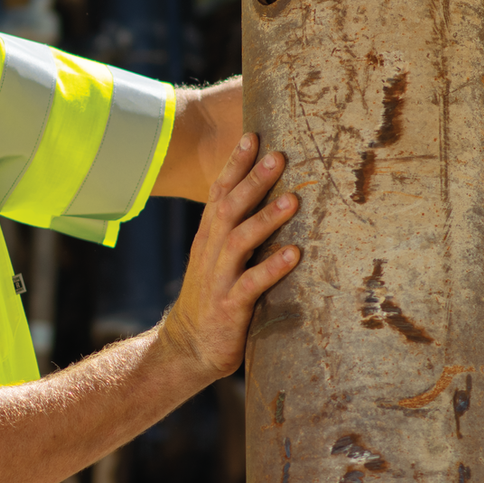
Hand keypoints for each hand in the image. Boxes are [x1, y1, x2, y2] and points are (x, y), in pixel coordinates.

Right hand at [161, 134, 298, 379]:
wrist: (189, 347)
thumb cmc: (214, 298)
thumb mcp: (219, 260)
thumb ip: (237, 232)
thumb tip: (269, 199)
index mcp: (209, 238)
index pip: (219, 193)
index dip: (235, 165)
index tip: (252, 136)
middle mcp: (212, 252)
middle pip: (229, 208)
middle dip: (253, 180)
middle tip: (278, 156)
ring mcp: (219, 278)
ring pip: (239, 240)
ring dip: (266, 218)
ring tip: (292, 200)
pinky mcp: (230, 306)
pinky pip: (252, 284)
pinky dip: (272, 267)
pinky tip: (294, 254)